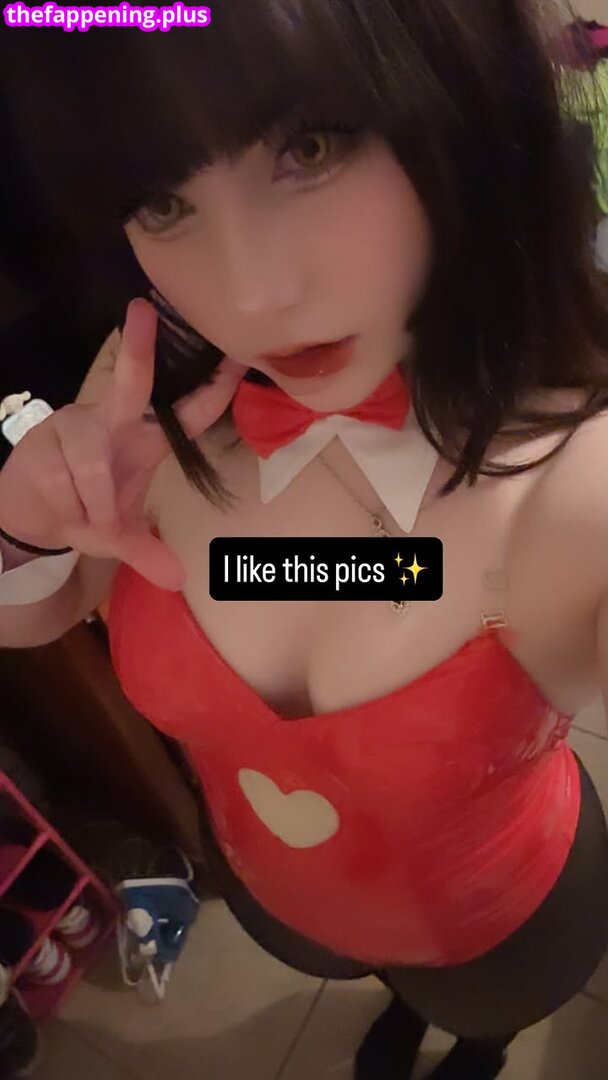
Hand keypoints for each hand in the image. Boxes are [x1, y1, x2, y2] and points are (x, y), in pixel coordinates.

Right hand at [0, 298, 246, 590]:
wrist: (31, 516)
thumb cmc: (85, 510)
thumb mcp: (119, 537)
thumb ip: (147, 554)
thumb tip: (177, 583)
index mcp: (144, 440)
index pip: (184, 412)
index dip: (210, 390)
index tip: (234, 359)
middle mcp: (112, 422)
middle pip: (130, 381)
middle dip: (138, 349)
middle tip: (143, 309)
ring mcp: (75, 427)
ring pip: (93, 461)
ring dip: (94, 501)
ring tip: (88, 519)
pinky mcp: (42, 440)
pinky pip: (64, 478)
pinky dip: (68, 504)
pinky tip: (62, 506)